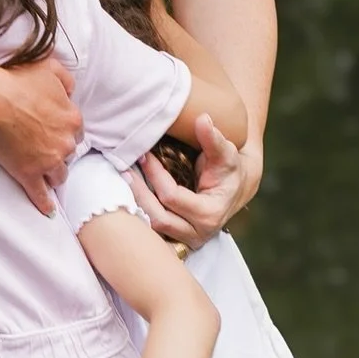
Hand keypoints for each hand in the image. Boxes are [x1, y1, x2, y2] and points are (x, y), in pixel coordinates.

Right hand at [0, 57, 81, 216]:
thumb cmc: (18, 82)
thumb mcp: (50, 69)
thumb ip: (66, 79)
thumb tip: (71, 90)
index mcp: (72, 119)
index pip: (76, 130)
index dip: (64, 130)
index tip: (54, 130)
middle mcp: (65, 143)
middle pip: (69, 153)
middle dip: (59, 151)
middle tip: (45, 147)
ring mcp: (48, 161)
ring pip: (59, 174)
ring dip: (53, 172)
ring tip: (45, 172)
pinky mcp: (30, 174)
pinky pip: (41, 194)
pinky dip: (45, 203)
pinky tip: (48, 210)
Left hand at [130, 116, 261, 249]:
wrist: (233, 189)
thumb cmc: (228, 169)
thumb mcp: (225, 153)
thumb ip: (213, 138)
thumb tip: (202, 118)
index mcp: (210, 214)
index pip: (173, 196)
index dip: (156, 175)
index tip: (145, 155)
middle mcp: (197, 233)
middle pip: (158, 218)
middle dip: (139, 193)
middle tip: (125, 170)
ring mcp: (185, 239)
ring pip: (151, 228)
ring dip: (135, 204)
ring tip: (124, 180)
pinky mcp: (175, 238)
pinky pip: (151, 230)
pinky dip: (138, 213)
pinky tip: (128, 193)